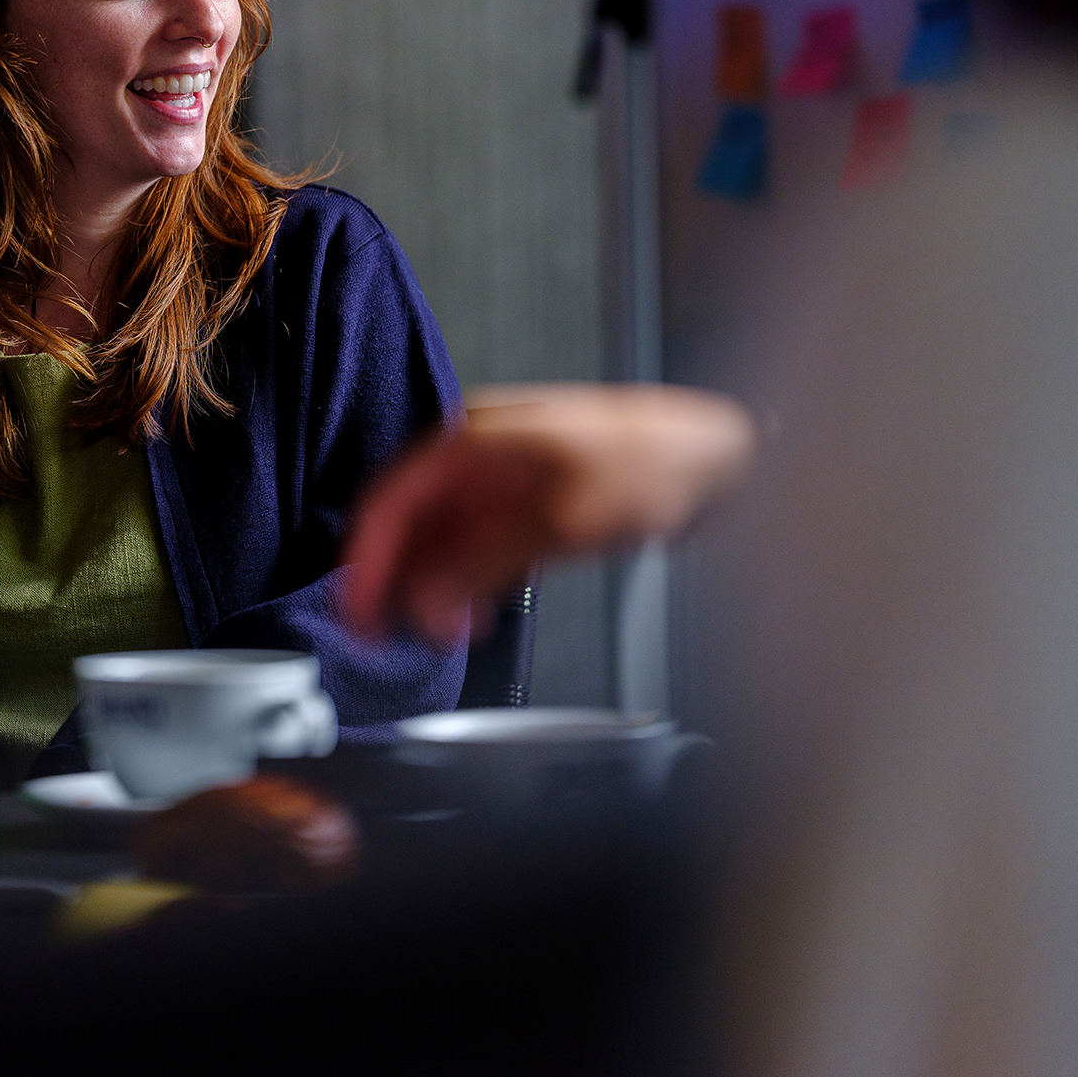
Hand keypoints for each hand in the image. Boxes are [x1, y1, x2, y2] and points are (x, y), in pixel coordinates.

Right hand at [342, 384, 755, 642]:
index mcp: (473, 440)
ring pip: (442, 540)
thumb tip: (427, 598)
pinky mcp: (529, 507)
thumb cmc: (654, 458)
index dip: (366, 558)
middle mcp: (480, 458)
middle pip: (410, 523)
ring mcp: (504, 482)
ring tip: (440, 633)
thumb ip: (484, 561)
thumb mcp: (562, 519)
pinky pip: (478, 548)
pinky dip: (469, 582)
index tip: (358, 610)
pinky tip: (477, 613)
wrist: (718, 458)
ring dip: (434, 588)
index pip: (390, 499)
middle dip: (397, 581)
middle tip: (388, 636)